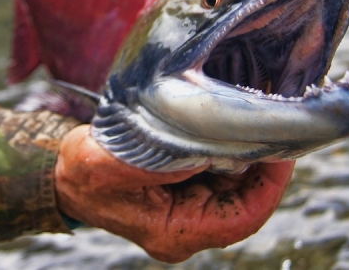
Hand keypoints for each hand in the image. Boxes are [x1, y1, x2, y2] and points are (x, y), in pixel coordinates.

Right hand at [55, 126, 295, 262]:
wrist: (66, 176)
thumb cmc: (83, 173)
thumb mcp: (107, 163)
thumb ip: (157, 159)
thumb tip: (208, 147)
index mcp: (176, 232)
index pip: (244, 216)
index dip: (271, 182)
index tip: (282, 145)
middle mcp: (190, 228)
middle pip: (248, 200)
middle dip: (264, 162)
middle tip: (272, 120)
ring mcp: (192, 212)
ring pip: (240, 186)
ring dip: (249, 153)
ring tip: (254, 116)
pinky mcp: (191, 194)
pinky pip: (225, 175)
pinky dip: (233, 151)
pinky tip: (231, 125)